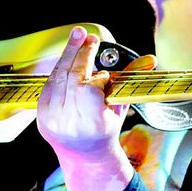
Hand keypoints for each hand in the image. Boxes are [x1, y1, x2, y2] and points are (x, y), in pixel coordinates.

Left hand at [36, 26, 155, 190]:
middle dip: (81, 53)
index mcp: (93, 124)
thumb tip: (150, 59)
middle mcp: (70, 123)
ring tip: (78, 36)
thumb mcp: (119, 107)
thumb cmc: (105, 128)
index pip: (88, 90)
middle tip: (90, 36)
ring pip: (58, 77)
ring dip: (69, 53)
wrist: (84, 154)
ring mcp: (52, 119)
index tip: (104, 75)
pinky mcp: (41, 114)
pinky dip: (60, 68)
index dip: (97, 78)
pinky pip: (49, 83)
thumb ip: (130, 81)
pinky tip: (68, 57)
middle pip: (72, 78)